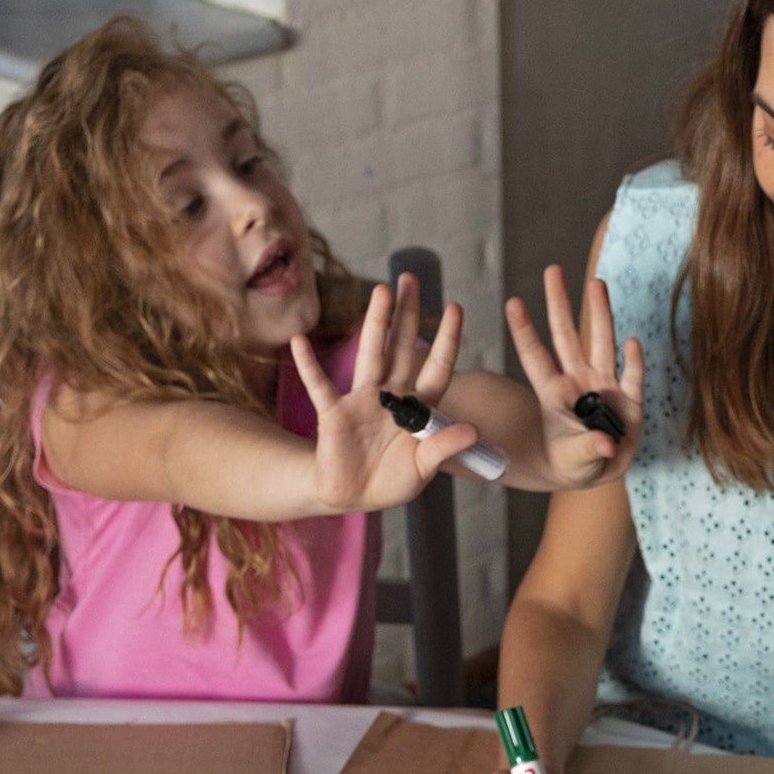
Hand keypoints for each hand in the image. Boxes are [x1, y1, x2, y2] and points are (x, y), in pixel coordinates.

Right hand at [294, 273, 475, 512]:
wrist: (354, 495)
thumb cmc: (393, 480)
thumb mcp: (423, 468)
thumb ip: (444, 446)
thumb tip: (473, 428)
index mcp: (418, 408)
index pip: (437, 367)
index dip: (446, 340)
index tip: (455, 307)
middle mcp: (391, 396)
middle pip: (401, 348)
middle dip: (406, 314)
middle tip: (409, 278)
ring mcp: (361, 402)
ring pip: (370, 355)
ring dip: (375, 324)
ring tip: (381, 291)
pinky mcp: (333, 415)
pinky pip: (320, 386)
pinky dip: (309, 365)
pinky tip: (300, 341)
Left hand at [506, 265, 644, 488]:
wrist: (595, 471)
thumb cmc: (572, 462)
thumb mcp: (574, 461)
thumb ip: (587, 449)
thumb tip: (605, 444)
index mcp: (554, 394)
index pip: (535, 357)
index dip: (524, 331)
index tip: (512, 302)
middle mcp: (578, 381)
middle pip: (567, 336)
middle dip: (559, 303)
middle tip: (552, 270)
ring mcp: (605, 386)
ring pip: (602, 342)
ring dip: (599, 313)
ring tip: (596, 283)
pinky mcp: (630, 399)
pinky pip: (632, 376)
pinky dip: (634, 361)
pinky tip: (632, 343)